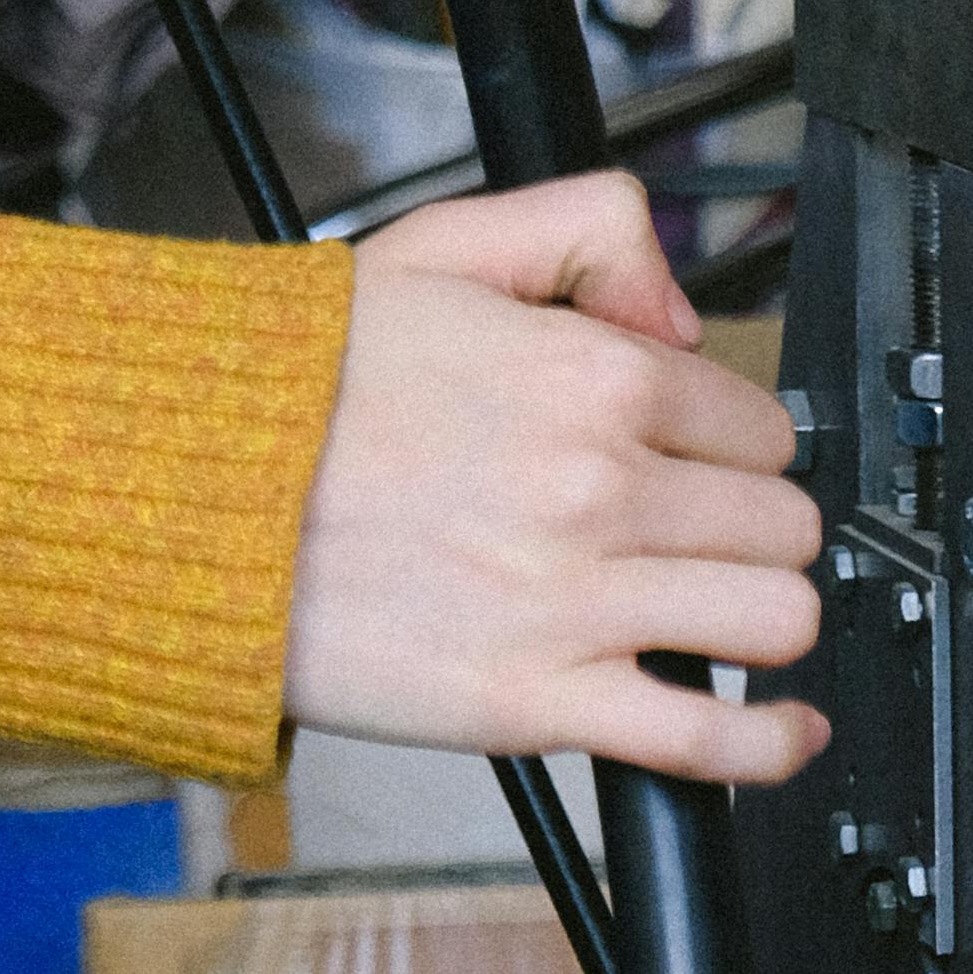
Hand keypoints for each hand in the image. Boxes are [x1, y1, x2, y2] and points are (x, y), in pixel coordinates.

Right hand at [284, 175, 827, 790]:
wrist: (190, 499)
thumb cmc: (299, 390)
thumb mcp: (442, 245)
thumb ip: (588, 230)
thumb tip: (680, 312)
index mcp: (591, 376)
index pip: (758, 423)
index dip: (730, 439)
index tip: (693, 456)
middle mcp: (600, 487)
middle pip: (780, 522)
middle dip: (751, 524)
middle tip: (695, 530)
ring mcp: (575, 602)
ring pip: (774, 618)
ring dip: (760, 614)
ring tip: (712, 606)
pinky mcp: (537, 702)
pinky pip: (709, 741)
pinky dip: (768, 743)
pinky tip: (782, 729)